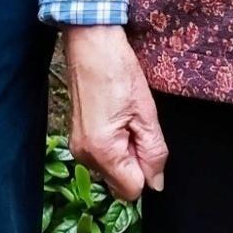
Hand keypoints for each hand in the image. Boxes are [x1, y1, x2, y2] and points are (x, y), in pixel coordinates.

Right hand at [66, 25, 166, 201]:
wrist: (91, 43)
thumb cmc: (118, 70)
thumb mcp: (146, 112)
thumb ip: (154, 152)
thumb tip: (155, 183)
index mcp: (102, 150)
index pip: (132, 190)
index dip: (147, 169)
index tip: (146, 139)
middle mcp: (84, 154)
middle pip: (120, 182)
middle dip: (135, 162)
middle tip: (136, 125)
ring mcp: (77, 146)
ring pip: (112, 169)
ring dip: (125, 151)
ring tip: (124, 116)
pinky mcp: (76, 137)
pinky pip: (102, 156)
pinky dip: (113, 144)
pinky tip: (115, 116)